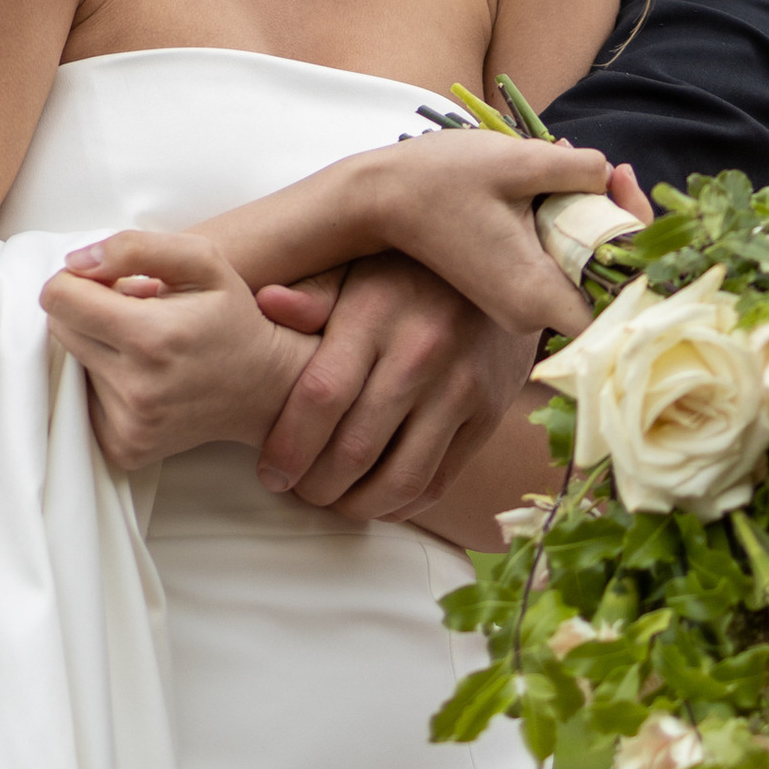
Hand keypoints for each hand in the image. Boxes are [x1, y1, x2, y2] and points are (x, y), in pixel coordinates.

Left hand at [42, 232, 305, 473]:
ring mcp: (130, 425)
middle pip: (60, 330)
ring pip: (73, 365)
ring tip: (145, 346)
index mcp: (152, 336)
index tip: (103, 282)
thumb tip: (76, 263)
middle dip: (86, 312)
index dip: (73, 281)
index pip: (59, 300)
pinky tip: (143, 377)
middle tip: (132, 313)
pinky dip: (105, 383)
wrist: (265, 389)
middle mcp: (137, 388)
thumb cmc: (232, 317)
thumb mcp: (202, 260)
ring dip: (98, 348)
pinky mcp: (124, 447)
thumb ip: (134, 248)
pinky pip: (85, 402)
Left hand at [250, 251, 536, 523]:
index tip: (271, 471)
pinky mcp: (489, 413)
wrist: (503, 264)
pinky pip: (441, 480)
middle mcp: (422, 352)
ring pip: (401, 477)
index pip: (322, 394)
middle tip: (295, 490)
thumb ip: (314, 292)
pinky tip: (376, 499)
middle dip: (316, 485)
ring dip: (357, 505)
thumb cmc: (408, 267)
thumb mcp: (358, 262)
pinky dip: (402, 504)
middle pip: (356, 447)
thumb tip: (266, 304)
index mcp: (376, 312)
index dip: (289, 445)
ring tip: (332, 501)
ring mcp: (461, 387)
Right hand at [381, 128, 616, 340]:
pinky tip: (563, 185)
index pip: (620, 302)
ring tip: (587, 169)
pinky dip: (572, 227)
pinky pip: (562, 263)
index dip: (641, 256)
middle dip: (621, 225)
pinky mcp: (514, 288)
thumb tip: (613, 177)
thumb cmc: (440, 179)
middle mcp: (532, 313)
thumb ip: (578, 170)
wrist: (379, 198)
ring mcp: (521, 304)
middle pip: (608, 283)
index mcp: (536, 295)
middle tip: (615, 171)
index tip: (629, 194)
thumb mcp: (517, 162)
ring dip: (596, 221)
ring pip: (587, 270)